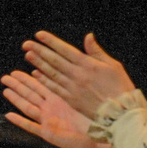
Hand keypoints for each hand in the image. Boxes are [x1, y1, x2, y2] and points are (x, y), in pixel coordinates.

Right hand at [0, 70, 105, 147]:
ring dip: (16, 99)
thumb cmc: (97, 119)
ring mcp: (48, 121)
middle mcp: (51, 109)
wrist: (100, 138)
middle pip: (31, 95)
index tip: (18, 71)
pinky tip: (9, 115)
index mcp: (60, 99)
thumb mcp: (87, 97)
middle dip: (18, 86)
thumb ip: (79, 83)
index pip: (41, 86)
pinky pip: (31, 126)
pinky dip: (20, 121)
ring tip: (5, 90)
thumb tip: (77, 64)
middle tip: (5, 77)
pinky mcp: (48, 134)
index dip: (29, 78)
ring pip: (28, 107)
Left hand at [18, 31, 134, 122]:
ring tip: (28, 55)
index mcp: (89, 65)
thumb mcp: (113, 65)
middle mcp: (78, 75)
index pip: (65, 50)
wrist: (120, 112)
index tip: (39, 35)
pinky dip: (44, 80)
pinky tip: (35, 73)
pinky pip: (54, 88)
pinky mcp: (70, 99)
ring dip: (38, 63)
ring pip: (52, 73)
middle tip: (26, 44)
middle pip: (55, 60)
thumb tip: (88, 36)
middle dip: (39, 51)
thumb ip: (97, 52)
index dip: (51, 42)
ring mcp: (72, 88)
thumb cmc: (120, 86)